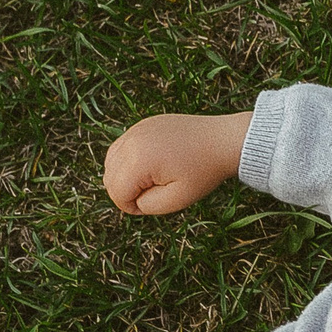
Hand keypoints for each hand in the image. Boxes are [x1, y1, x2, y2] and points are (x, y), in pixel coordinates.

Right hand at [103, 109, 254, 214]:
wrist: (223, 141)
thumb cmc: (204, 171)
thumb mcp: (178, 199)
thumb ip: (148, 205)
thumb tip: (132, 200)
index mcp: (138, 160)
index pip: (116, 192)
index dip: (131, 207)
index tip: (154, 204)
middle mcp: (131, 141)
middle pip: (109, 177)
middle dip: (126, 192)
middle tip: (154, 194)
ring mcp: (135, 129)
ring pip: (111, 161)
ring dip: (125, 176)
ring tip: (153, 181)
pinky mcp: (142, 125)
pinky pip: (122, 147)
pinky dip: (129, 160)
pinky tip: (152, 166)